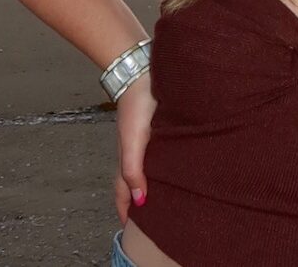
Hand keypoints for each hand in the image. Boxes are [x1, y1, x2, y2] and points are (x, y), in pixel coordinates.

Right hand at [113, 73, 155, 223]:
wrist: (142, 69)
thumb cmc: (135, 104)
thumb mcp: (133, 140)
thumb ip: (133, 170)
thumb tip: (139, 201)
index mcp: (128, 156)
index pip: (123, 190)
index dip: (125, 209)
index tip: (128, 228)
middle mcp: (136, 149)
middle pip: (133, 181)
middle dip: (138, 200)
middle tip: (149, 218)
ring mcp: (146, 137)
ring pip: (146, 166)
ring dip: (151, 182)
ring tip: (164, 196)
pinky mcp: (158, 125)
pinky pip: (157, 152)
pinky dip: (161, 164)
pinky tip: (173, 164)